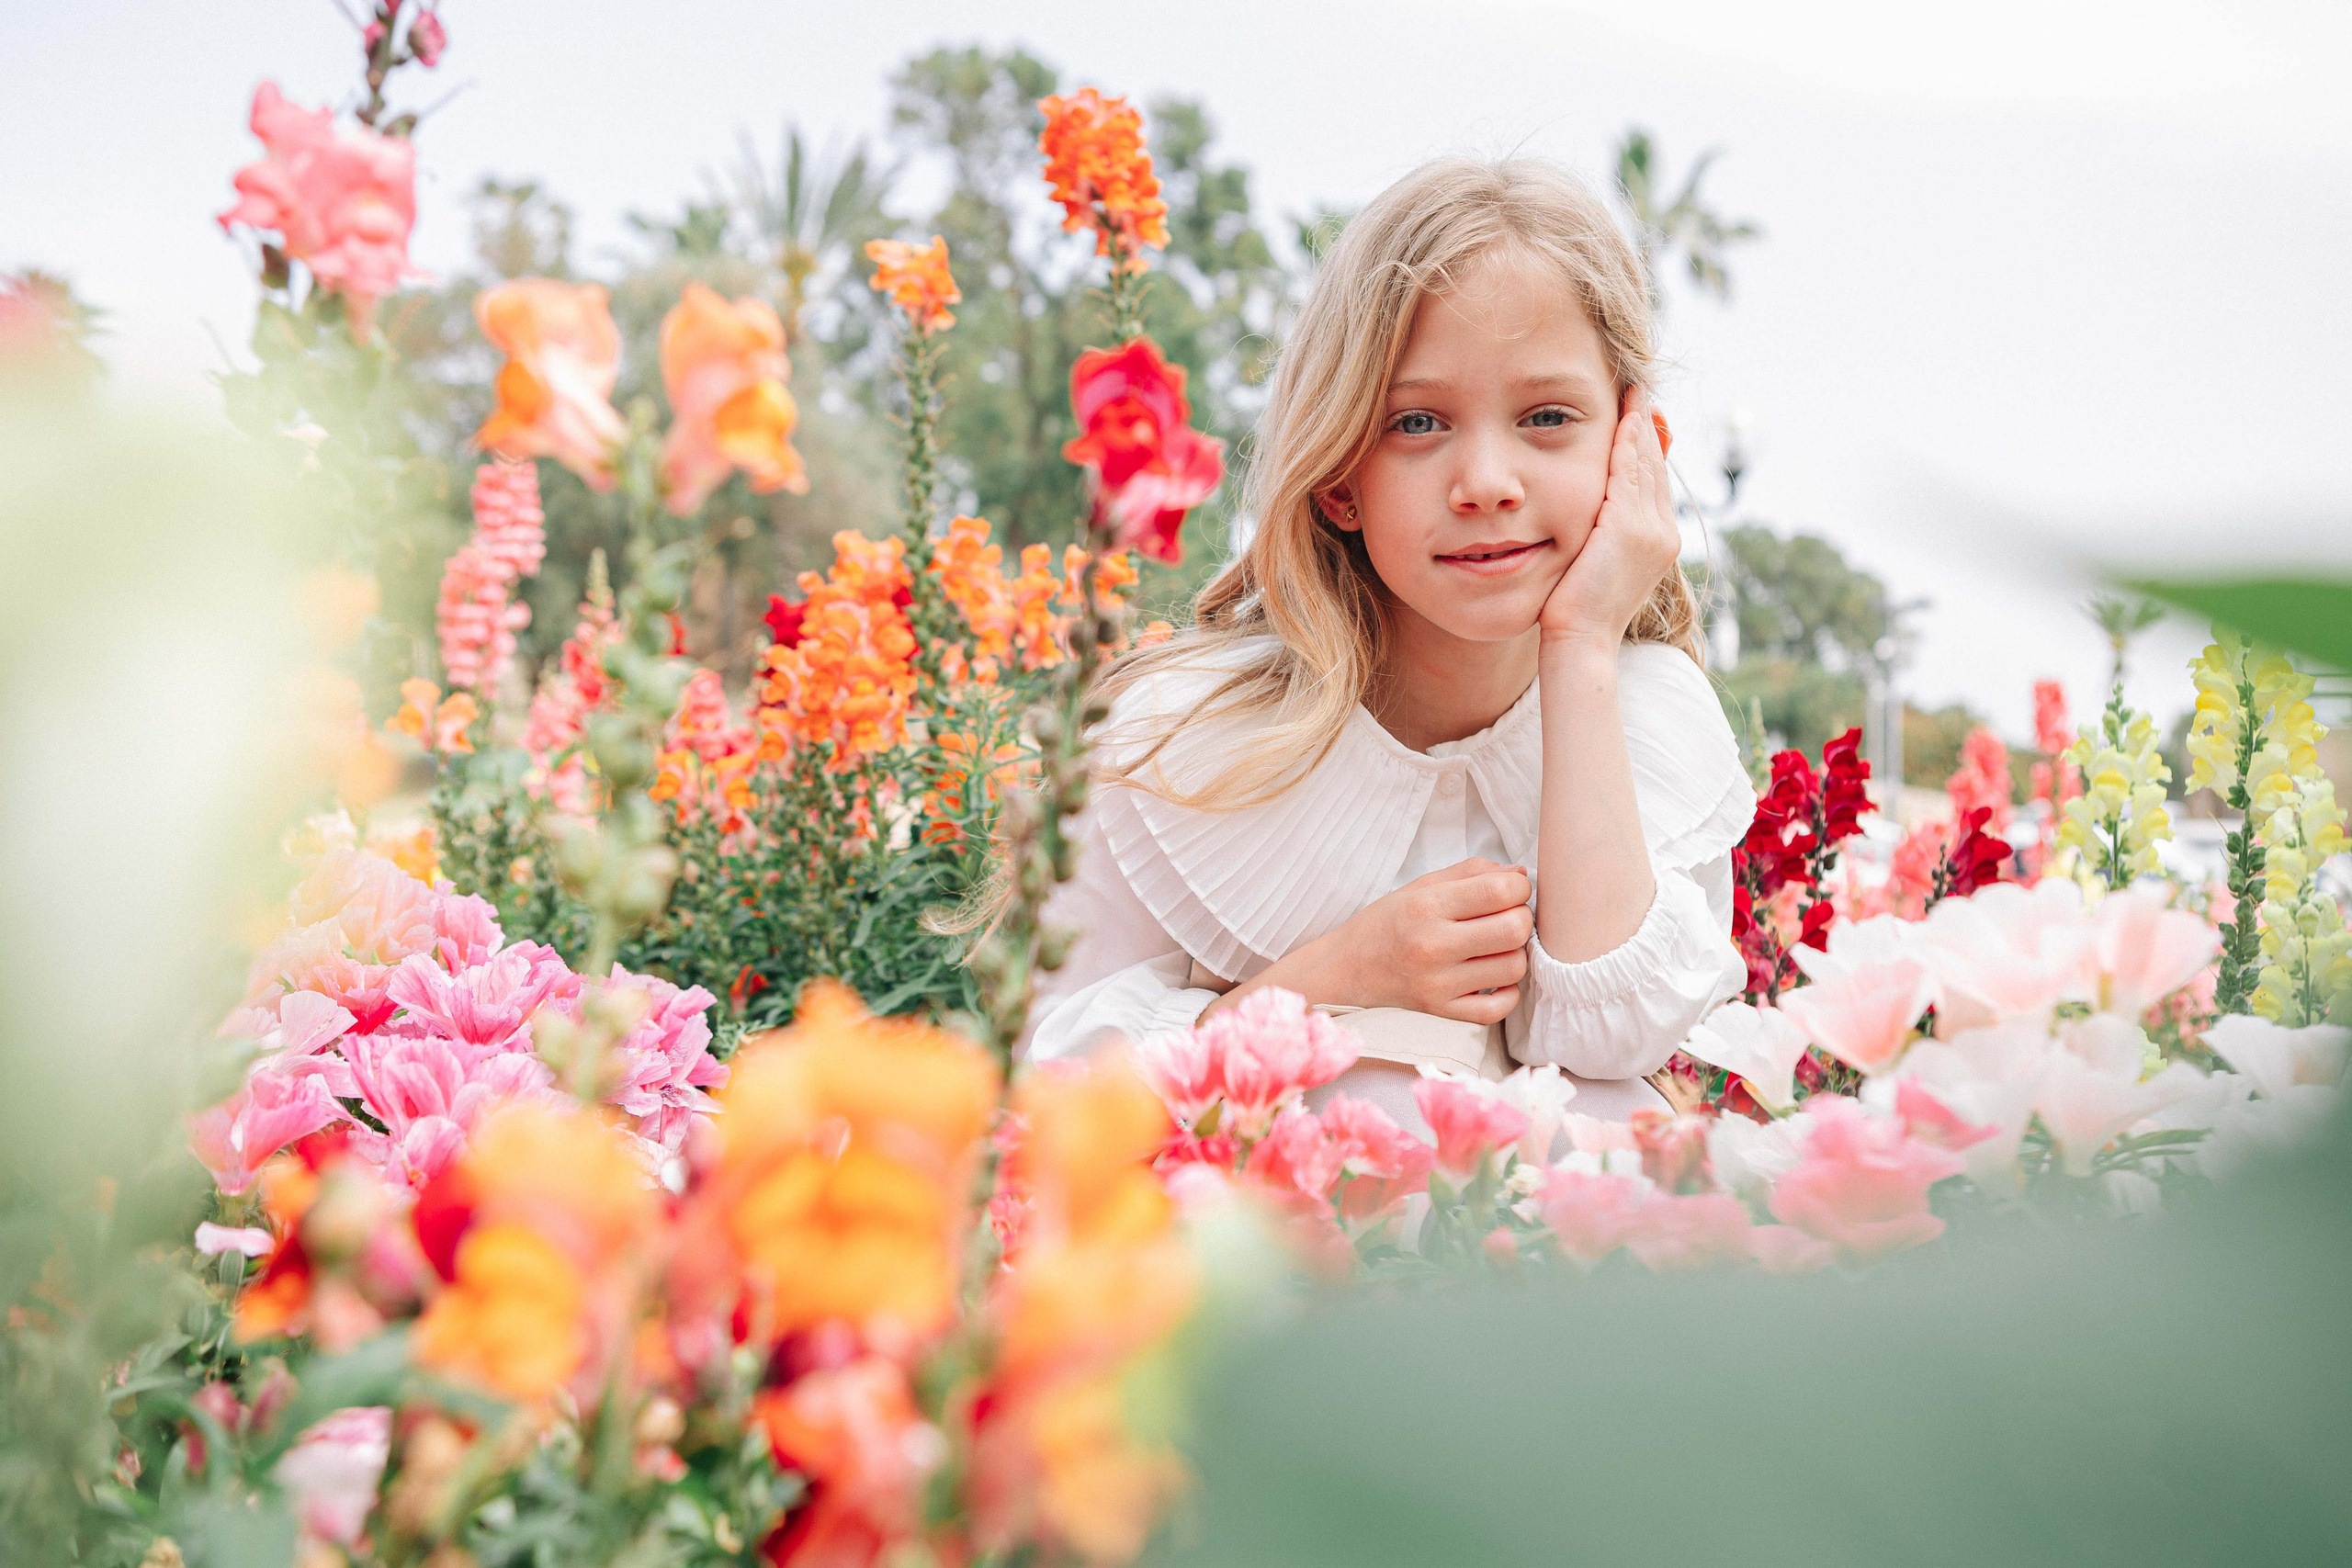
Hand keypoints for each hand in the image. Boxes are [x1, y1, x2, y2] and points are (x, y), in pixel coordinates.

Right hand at [1222, 858, 1532, 1024]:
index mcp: (1426, 907)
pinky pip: (1499, 1008)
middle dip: (1522, 918)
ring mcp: (1438, 985)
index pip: (1500, 890)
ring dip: (1514, 954)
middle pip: (1515, 929)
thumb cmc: (1385, 925)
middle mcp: (1432, 946)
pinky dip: (1507, 992)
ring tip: (1496, 947)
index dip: (1519, 885)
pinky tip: (1493, 978)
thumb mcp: (1419, 887)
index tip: (1511, 889)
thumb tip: (1521, 873)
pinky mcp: (1442, 1013)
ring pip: (1514, 967)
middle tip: (1506, 917)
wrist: (1343, 973)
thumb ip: (1470, 874)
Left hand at [1539, 386, 1679, 648]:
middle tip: (1637, 392)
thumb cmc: (1576, 609)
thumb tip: (1592, 514)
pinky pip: (1629, 475)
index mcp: (1658, 541)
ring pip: (1646, 465)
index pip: (1653, 482)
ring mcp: (1651, 531)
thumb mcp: (1594, 563)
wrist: (1579, 639)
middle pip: (1656, 467)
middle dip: (1646, 428)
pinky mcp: (1628, 529)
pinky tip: (1621, 420)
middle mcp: (1663, 533)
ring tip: (1632, 394)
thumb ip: (1601, 533)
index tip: (1637, 417)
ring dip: (1638, 426)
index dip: (1646, 447)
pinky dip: (1627, 445)